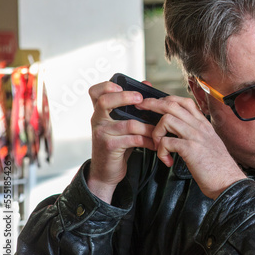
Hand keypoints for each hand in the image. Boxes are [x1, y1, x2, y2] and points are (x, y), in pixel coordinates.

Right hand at [87, 81, 155, 202]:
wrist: (106, 170)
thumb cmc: (117, 143)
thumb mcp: (121, 123)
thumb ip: (131, 106)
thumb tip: (147, 84)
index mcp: (100, 112)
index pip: (95, 92)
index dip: (106, 86)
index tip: (120, 86)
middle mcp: (98, 120)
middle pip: (105, 101)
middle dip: (125, 97)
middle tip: (141, 99)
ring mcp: (102, 133)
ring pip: (129, 124)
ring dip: (149, 127)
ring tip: (159, 130)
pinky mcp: (110, 147)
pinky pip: (134, 139)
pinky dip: (148, 140)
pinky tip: (155, 143)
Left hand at [137, 96, 246, 199]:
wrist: (229, 182)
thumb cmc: (218, 168)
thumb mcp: (209, 144)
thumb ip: (197, 136)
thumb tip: (181, 134)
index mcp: (203, 124)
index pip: (184, 101)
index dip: (166, 99)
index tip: (155, 104)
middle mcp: (199, 126)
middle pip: (172, 105)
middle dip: (152, 104)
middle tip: (140, 108)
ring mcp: (195, 136)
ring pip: (167, 119)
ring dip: (156, 132)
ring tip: (158, 146)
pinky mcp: (190, 149)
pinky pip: (167, 141)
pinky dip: (161, 151)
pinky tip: (166, 160)